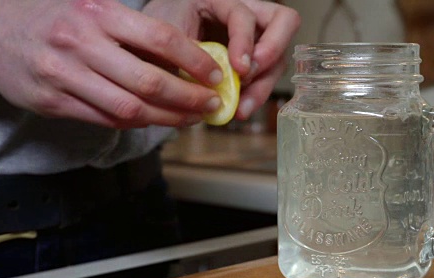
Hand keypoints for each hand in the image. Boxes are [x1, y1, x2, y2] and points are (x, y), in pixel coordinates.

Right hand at [0, 0, 232, 127]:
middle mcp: (82, 43)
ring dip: (168, 118)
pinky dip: (137, 122)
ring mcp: (64, 75)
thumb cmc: (52, 19)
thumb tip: (184, 59)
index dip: (195, 60)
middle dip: (189, 97)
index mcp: (98, 13)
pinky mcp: (53, 102)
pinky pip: (105, 119)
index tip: (216, 75)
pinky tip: (155, 121)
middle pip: (150, 80)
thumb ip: (130, 32)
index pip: (160, 38)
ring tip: (190, 118)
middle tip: (211, 104)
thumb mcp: (91, 9)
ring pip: (130, 107)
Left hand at [143, 0, 300, 119]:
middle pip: (284, 22)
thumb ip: (187, 54)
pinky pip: (265, 78)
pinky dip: (254, 96)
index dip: (245, 41)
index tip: (239, 69)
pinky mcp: (252, 63)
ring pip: (278, 57)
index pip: (245, 14)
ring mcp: (254, 40)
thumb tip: (210, 84)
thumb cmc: (157, 30)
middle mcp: (246, 16)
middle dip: (273, 51)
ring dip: (263, 85)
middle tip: (249, 77)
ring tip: (241, 108)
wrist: (149, 44)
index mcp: (221, 0)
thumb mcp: (165, 36)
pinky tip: (238, 110)